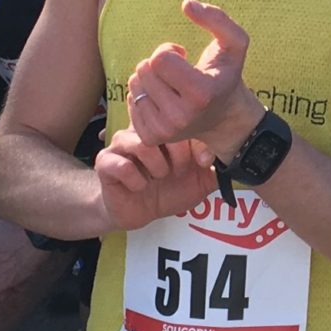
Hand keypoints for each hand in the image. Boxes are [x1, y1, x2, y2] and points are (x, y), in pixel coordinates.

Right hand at [94, 133, 217, 231]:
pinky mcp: (106, 163)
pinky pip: (122, 165)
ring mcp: (121, 144)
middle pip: (163, 127)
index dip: (197, 141)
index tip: (203, 162)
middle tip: (179, 172)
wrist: (138, 211)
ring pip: (142, 144)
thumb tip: (224, 155)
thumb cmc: (169, 191)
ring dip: (157, 166)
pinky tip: (141, 187)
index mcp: (165, 128)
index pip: (183, 119)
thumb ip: (214, 167)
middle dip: (178, 155)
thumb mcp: (199, 181)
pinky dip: (136, 179)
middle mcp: (142, 130)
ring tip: (159, 177)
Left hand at [123, 0, 259, 157]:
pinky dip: (144, 95)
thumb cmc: (225, 74)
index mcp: (200, 93)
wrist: (224, 118)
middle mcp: (181, 116)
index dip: (168, 50)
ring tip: (170, 85)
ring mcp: (164, 130)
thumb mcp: (235, 44)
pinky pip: (131, 101)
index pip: (159, 59)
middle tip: (177, 72)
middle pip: (144, 70)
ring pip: (134, 84)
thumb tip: (187, 3)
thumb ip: (217, 18)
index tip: (183, 56)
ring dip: (150, 78)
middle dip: (158, 64)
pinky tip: (163, 99)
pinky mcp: (150, 137)